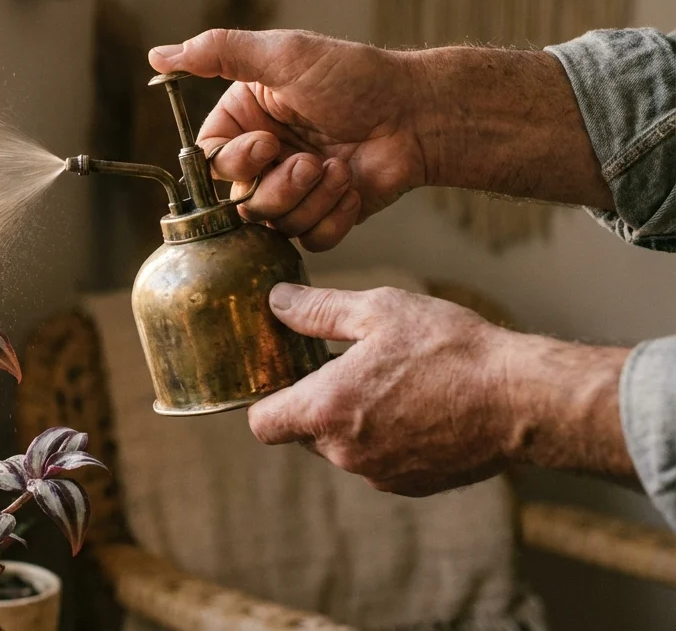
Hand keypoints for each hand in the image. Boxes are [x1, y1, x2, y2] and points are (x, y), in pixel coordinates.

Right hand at [149, 30, 428, 250]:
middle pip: (238, 200)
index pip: (209, 161)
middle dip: (278, 186)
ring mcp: (295, 190)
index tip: (267, 144)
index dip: (233, 162)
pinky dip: (334, 216)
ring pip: (272, 225)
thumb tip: (155, 56)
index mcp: (246, 121)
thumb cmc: (355, 77)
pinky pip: (310, 241)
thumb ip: (217, 53)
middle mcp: (265, 159)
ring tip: (340, 169)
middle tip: (312, 161)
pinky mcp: (326, 216)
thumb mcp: (282, 54)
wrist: (419, 114)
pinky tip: (354, 185)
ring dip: (310, 198)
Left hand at [248, 283, 632, 494]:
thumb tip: (277, 302)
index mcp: (326, 409)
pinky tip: (417, 406)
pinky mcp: (411, 485)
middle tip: (342, 366)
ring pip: (342, 448)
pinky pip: (378, 462)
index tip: (282, 376)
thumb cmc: (451, 349)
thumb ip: (318, 310)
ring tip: (388, 382)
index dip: (266, 400)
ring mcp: (378, 474)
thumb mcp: (379, 310)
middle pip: (303, 433)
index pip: (263, 423)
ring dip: (351, 421)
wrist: (523, 400)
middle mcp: (345, 452)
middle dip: (314, 403)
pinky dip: (385, 438)